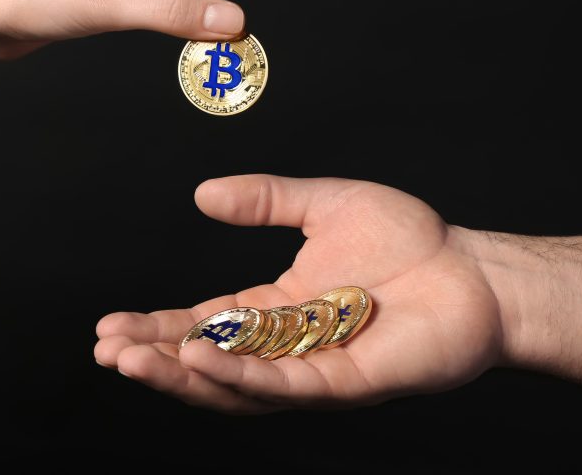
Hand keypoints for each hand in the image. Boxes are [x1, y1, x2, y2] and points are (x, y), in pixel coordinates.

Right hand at [94, 175, 502, 411]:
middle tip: (107, 351)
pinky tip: (198, 359)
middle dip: (154, 357)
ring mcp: (313, 371)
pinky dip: (237, 375)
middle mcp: (286, 347)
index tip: (111, 327)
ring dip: (181, 375)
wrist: (474, 268)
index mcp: (276, 309)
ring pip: (235, 385)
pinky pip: (283, 386)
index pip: (204, 324)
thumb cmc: (409, 238)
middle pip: (207, 362)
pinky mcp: (344, 384)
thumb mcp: (322, 204)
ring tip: (133, 360)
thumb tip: (203, 193)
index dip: (156, 326)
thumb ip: (265, 198)